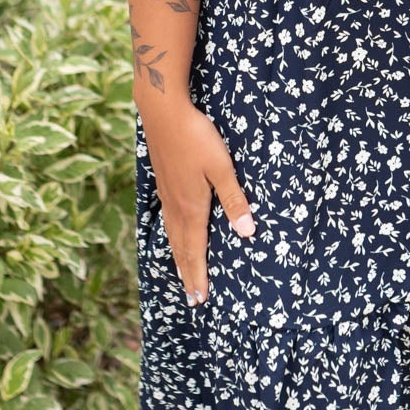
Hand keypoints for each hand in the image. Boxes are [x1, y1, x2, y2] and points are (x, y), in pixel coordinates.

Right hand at [139, 96, 254, 306]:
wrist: (163, 111)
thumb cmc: (196, 137)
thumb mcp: (222, 167)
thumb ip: (234, 199)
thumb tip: (247, 233)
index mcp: (191, 207)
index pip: (195, 250)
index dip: (198, 274)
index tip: (199, 298)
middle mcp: (175, 205)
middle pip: (180, 248)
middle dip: (187, 273)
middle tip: (191, 297)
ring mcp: (166, 193)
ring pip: (171, 233)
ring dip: (178, 256)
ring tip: (181, 271)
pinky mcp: (162, 180)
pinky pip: (166, 218)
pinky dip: (171, 235)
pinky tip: (172, 231)